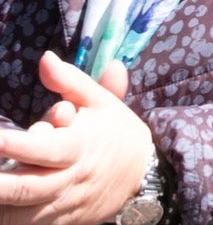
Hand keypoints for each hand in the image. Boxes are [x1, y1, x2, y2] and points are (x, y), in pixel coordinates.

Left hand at [0, 52, 152, 224]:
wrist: (144, 175)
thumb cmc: (116, 132)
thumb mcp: (101, 102)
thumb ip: (70, 81)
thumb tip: (45, 58)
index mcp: (80, 146)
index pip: (46, 147)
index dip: (19, 145)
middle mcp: (69, 178)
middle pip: (27, 187)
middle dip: (0, 183)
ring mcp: (61, 204)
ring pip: (22, 214)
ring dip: (2, 205)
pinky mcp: (58, 222)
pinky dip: (9, 220)